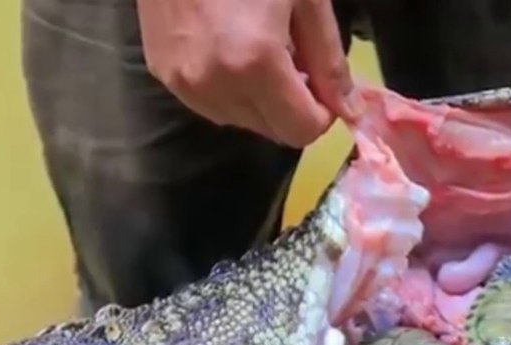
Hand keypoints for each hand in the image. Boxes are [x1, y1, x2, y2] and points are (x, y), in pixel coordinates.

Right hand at [137, 0, 362, 147]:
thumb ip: (329, 60)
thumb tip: (349, 110)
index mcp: (255, 64)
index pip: (301, 130)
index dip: (322, 112)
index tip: (322, 82)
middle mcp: (215, 86)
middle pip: (272, 132)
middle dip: (291, 106)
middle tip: (293, 58)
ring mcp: (182, 83)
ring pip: (240, 121)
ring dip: (259, 100)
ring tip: (257, 47)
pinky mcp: (162, 74)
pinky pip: (209, 103)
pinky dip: (228, 89)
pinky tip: (228, 46)